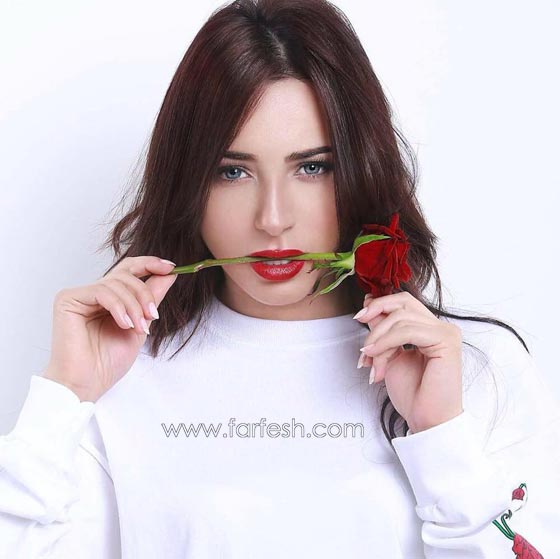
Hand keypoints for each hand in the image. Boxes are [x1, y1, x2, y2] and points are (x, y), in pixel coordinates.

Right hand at [44, 256, 177, 401]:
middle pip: (126, 274)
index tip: (171, 268)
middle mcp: (93, 293)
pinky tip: (123, 324)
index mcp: (110, 298)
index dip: (150, 264)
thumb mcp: (141, 325)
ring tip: (137, 328)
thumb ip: (152, 298)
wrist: (87, 383)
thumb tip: (170, 274)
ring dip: (134, 306)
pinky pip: (102, 291)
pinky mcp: (68, 299)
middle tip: (153, 315)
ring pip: (117, 283)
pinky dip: (118, 307)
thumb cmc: (108, 361)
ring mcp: (80, 295)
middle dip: (144, 293)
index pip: (129, 270)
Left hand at [355, 291, 463, 433]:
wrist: (426, 420)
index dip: (380, 305)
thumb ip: (382, 330)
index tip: (359, 316)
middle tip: (359, 327)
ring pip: (400, 319)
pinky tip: (375, 357)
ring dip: (378, 340)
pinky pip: (407, 331)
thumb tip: (369, 303)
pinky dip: (386, 343)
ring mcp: (446, 332)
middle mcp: (441, 327)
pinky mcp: (446, 341)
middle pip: (403, 303)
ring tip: (369, 362)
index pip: (404, 303)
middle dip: (376, 313)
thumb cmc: (412, 393)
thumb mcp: (389, 354)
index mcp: (429, 329)